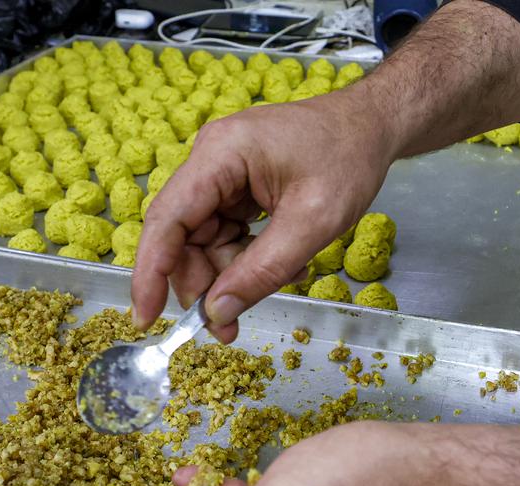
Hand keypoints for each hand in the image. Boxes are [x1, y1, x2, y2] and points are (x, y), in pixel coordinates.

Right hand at [131, 92, 396, 342]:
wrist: (373, 125)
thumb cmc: (349, 157)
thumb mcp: (313, 222)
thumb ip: (263, 270)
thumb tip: (217, 312)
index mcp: (220, 154)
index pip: (166, 220)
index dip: (150, 273)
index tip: (146, 318)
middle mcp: (211, 160)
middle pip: (184, 236)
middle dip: (204, 284)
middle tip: (227, 328)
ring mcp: (223, 173)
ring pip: (206, 241)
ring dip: (232, 273)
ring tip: (281, 283)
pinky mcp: (238, 186)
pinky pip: (227, 233)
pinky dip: (248, 258)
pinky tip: (284, 266)